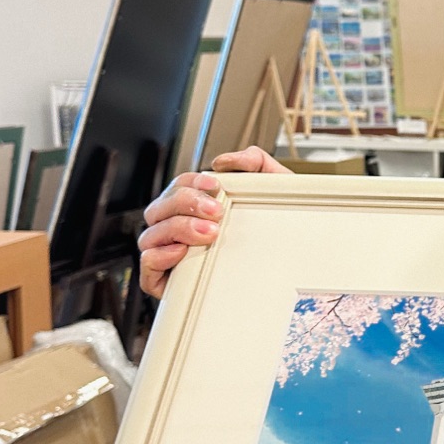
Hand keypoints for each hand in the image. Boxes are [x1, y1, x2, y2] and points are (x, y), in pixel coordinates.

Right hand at [138, 148, 288, 296]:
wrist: (296, 267)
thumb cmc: (275, 233)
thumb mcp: (274, 191)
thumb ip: (254, 163)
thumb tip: (224, 161)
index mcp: (194, 210)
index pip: (176, 188)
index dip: (190, 182)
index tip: (215, 185)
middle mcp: (177, 231)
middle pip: (159, 209)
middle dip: (185, 204)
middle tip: (215, 211)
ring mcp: (169, 256)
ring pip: (150, 235)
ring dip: (178, 229)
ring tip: (209, 232)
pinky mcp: (167, 281)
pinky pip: (148, 265)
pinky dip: (160, 255)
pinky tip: (183, 251)